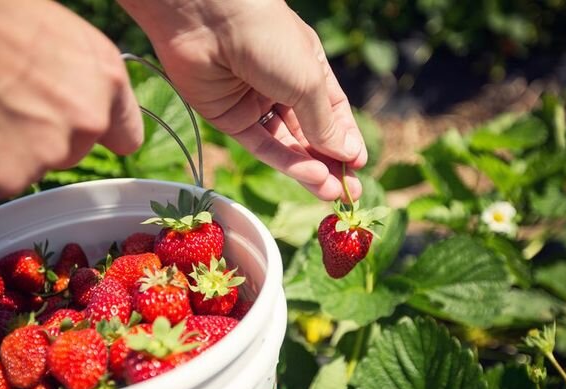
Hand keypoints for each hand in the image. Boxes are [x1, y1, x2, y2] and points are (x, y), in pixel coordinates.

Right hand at [0, 0, 142, 202]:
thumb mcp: (53, 30)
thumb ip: (79, 75)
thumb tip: (81, 96)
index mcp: (106, 78)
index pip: (125, 135)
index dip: (99, 133)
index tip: (78, 131)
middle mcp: (87, 120)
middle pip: (71, 151)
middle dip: (42, 137)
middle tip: (0, 101)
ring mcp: (47, 154)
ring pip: (30, 168)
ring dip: (4, 152)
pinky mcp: (3, 179)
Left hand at [118, 0, 365, 200]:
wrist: (207, 19)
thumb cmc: (269, 38)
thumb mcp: (308, 81)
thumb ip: (325, 123)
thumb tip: (347, 155)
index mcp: (307, 67)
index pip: (332, 111)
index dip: (344, 139)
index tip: (358, 166)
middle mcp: (281, 86)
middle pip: (309, 133)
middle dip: (329, 162)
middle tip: (348, 193)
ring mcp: (253, 103)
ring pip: (285, 144)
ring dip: (309, 169)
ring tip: (331, 192)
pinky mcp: (227, 118)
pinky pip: (260, 145)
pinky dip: (284, 162)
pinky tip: (308, 176)